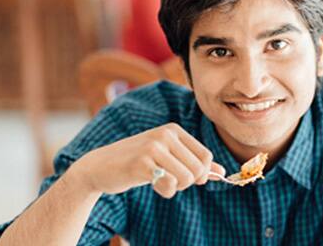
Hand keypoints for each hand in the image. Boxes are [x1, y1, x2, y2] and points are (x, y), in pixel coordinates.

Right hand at [69, 123, 225, 197]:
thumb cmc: (137, 162)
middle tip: (171, 181)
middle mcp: (165, 134)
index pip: (205, 156)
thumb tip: (222, 172)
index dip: (202, 173)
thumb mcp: (167, 157)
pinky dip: (166, 192)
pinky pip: (170, 185)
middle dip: (189, 182)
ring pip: (186, 178)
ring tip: (162, 182)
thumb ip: (194, 162)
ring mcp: (153, 147)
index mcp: (173, 129)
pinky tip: (155, 186)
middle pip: (198, 168)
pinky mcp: (142, 163)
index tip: (191, 179)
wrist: (100, 167)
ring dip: (177, 188)